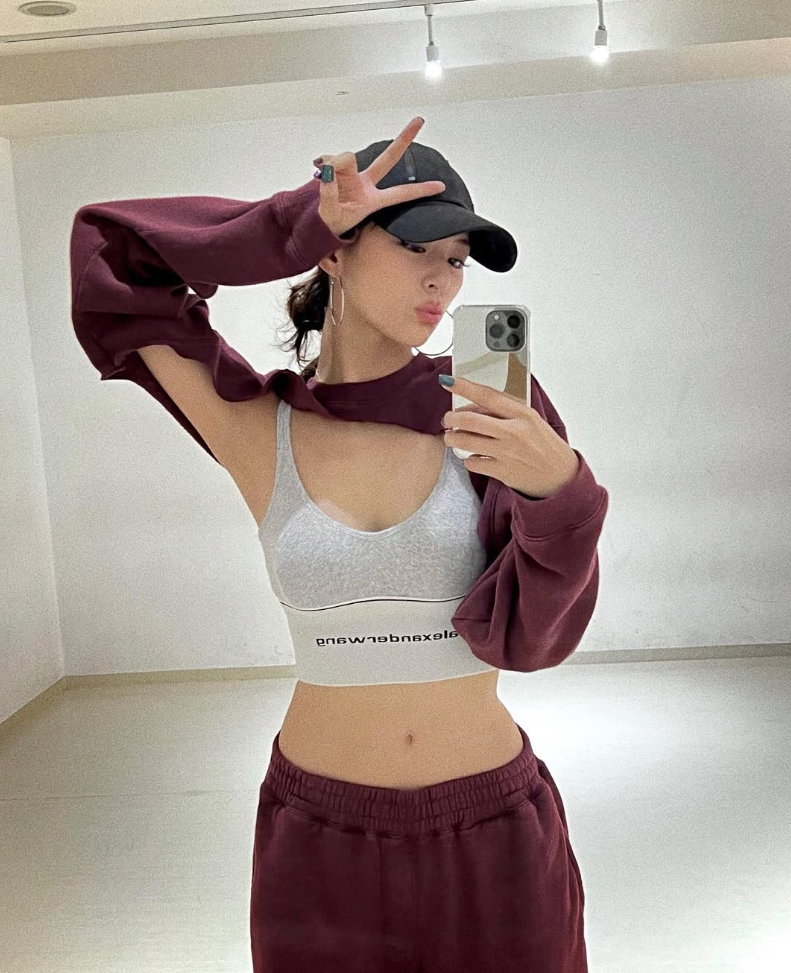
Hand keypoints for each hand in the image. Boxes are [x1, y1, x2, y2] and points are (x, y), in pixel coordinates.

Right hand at [314, 117, 446, 237]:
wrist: (319, 222)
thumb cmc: (332, 222)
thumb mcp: (330, 214)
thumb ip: (329, 192)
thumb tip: (329, 171)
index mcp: (372, 200)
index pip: (400, 193)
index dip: (420, 190)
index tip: (441, 186)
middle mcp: (366, 183)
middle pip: (389, 158)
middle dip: (404, 139)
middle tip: (420, 120)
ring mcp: (353, 174)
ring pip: (347, 159)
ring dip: (333, 164)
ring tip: (323, 177)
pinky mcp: (339, 168)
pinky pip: (332, 158)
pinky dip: (325, 161)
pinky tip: (318, 166)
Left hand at [440, 376, 580, 498]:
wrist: (560, 476)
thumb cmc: (545, 446)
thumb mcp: (531, 421)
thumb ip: (505, 412)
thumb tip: (472, 407)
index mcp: (523, 414)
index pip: (488, 396)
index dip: (465, 388)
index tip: (449, 382)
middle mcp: (514, 432)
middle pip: (469, 420)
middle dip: (451, 419)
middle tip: (447, 420)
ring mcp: (507, 453)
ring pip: (466, 442)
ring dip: (452, 439)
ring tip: (451, 438)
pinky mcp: (502, 472)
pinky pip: (473, 463)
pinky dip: (468, 460)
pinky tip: (473, 457)